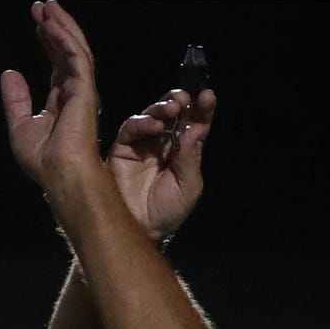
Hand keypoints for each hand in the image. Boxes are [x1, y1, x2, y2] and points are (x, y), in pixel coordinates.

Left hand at [0, 0, 104, 195]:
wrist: (57, 173)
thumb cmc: (42, 159)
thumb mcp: (20, 125)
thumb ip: (16, 99)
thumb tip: (9, 73)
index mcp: (62, 98)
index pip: (57, 61)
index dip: (48, 40)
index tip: (37, 22)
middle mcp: (75, 90)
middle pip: (67, 49)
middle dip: (55, 26)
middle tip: (42, 6)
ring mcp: (82, 88)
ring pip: (74, 48)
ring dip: (61, 26)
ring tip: (47, 8)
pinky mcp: (85, 89)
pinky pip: (76, 57)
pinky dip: (64, 39)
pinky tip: (51, 26)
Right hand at [108, 85, 210, 242]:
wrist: (140, 232)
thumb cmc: (167, 212)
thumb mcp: (189, 186)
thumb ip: (191, 158)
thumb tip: (192, 130)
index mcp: (184, 149)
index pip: (195, 122)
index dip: (202, 108)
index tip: (208, 96)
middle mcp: (163, 142)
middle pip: (173, 113)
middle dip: (181, 101)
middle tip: (186, 98)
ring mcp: (142, 145)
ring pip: (152, 115)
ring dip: (162, 107)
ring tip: (172, 108)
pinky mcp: (122, 150)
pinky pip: (131, 129)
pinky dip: (142, 122)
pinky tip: (154, 125)